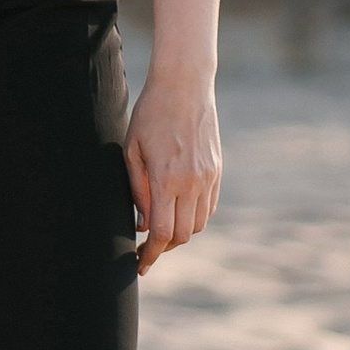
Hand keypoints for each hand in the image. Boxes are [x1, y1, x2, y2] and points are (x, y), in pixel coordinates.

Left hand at [125, 69, 218, 275]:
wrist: (185, 85)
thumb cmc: (150, 114)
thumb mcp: (132, 150)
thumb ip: (137, 190)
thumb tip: (144, 224)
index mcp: (167, 178)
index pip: (163, 233)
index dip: (151, 255)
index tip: (140, 265)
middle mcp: (192, 182)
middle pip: (183, 235)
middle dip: (164, 248)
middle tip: (146, 249)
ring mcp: (209, 177)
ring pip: (199, 224)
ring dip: (181, 233)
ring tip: (161, 229)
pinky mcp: (217, 170)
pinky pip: (209, 207)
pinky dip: (195, 217)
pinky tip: (179, 211)